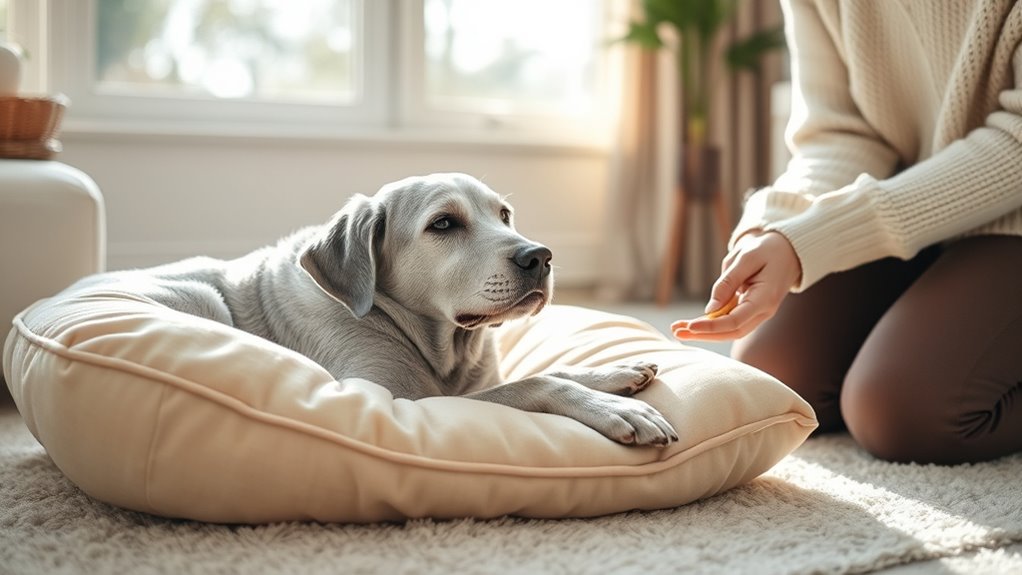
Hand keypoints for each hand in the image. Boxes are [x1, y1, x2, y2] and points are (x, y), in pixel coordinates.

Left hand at [671, 231, 800, 340]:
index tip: (691, 326)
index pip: (736, 321)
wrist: (787, 251)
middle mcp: (762, 312)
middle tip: (676, 332)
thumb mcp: (746, 257)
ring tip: (677, 329)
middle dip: (703, 334)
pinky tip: (691, 324)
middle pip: (730, 332)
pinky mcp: (748, 310)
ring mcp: (756, 313)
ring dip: (703, 332)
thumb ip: (728, 282)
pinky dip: (710, 323)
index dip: (712, 326)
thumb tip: (710, 309)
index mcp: (765, 299)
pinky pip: (729, 321)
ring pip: (729, 330)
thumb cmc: (767, 250)